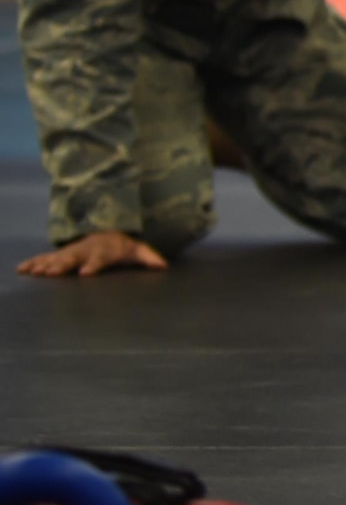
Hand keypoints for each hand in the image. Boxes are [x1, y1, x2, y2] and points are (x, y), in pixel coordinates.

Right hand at [16, 232, 168, 277]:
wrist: (106, 231)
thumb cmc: (122, 246)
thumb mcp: (137, 250)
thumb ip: (149, 257)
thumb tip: (164, 266)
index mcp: (104, 251)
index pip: (99, 258)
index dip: (93, 265)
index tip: (86, 273)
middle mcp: (85, 250)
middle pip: (73, 258)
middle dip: (63, 265)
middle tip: (52, 273)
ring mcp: (72, 252)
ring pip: (57, 258)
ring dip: (45, 265)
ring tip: (34, 273)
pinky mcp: (61, 254)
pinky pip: (45, 258)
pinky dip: (34, 263)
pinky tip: (22, 270)